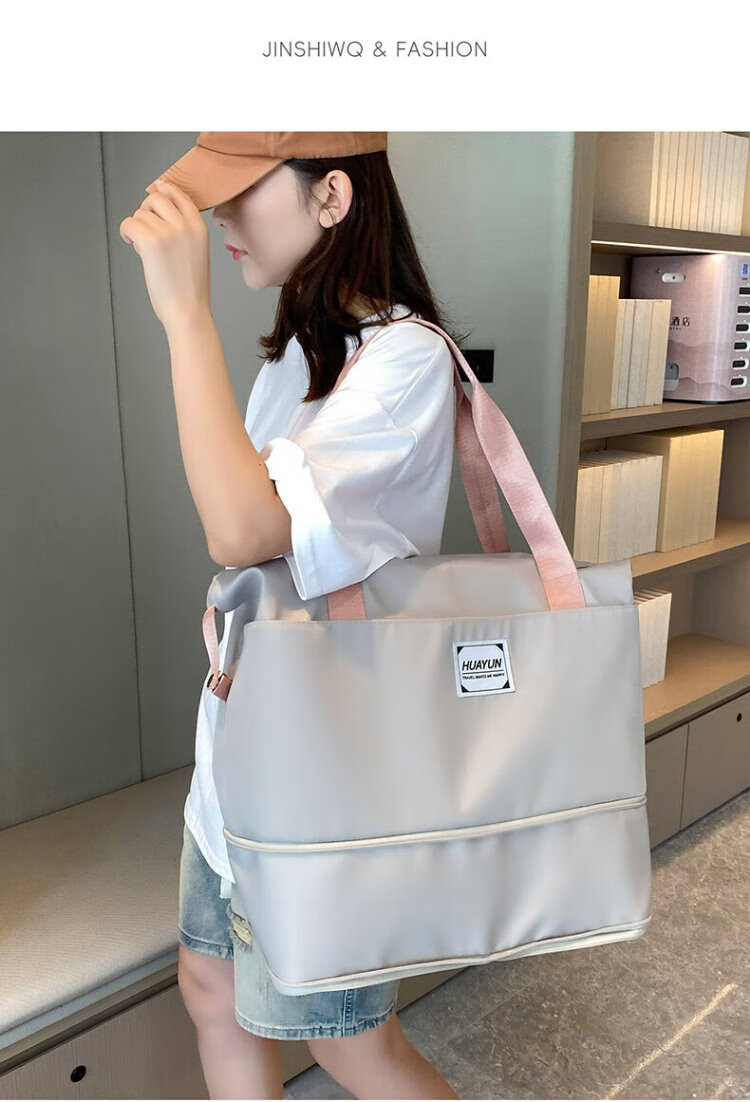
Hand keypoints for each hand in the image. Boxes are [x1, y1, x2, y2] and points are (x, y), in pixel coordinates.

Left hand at [119, 179, 210, 331]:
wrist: (188, 311)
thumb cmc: (190, 290)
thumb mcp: (197, 253)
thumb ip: (184, 232)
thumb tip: (158, 214)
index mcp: (199, 227)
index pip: (179, 194)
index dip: (164, 190)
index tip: (156, 192)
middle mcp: (185, 225)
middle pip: (157, 197)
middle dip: (146, 210)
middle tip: (145, 227)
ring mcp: (168, 231)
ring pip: (140, 213)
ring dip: (137, 227)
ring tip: (144, 247)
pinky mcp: (150, 241)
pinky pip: (129, 223)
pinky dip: (126, 233)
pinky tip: (132, 245)